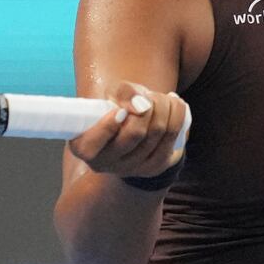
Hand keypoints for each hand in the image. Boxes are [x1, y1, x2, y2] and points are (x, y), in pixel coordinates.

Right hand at [67, 82, 189, 177]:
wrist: (135, 123)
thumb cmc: (118, 106)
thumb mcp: (113, 94)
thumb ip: (124, 93)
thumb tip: (141, 105)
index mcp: (86, 147)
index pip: (92, 145)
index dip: (107, 127)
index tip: (119, 111)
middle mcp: (107, 163)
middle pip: (135, 133)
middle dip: (147, 106)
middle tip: (148, 96)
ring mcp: (132, 169)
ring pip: (158, 132)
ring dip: (164, 106)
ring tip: (161, 97)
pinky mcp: (155, 167)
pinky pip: (174, 137)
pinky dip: (178, 114)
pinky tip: (175, 105)